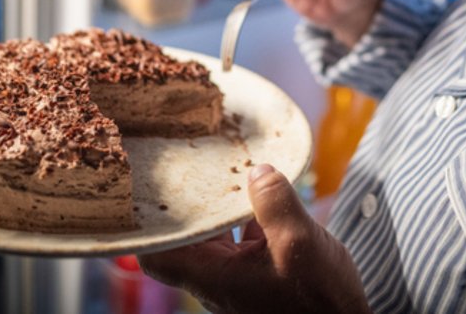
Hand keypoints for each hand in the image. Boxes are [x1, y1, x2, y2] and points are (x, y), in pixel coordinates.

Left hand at [138, 164, 371, 313]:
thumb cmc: (319, 302)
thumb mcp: (300, 246)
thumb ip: (275, 205)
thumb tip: (258, 171)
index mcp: (216, 278)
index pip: (159, 257)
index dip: (147, 229)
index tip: (147, 193)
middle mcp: (220, 278)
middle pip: (185, 239)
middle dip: (186, 203)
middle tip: (187, 165)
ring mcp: (241, 275)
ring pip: (215, 235)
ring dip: (219, 205)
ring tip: (225, 170)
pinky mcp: (263, 269)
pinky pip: (243, 236)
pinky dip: (247, 212)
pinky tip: (263, 189)